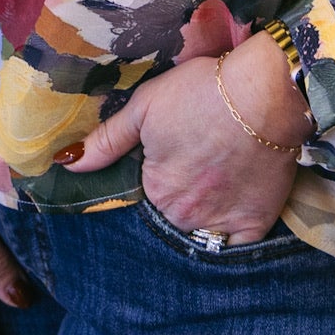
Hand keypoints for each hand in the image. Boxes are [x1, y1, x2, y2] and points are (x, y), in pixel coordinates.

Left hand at [62, 33, 313, 244]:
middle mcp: (183, 216)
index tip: (174, 157)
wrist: (267, 92)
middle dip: (181, 197)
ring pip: (203, 229)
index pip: (147, 197)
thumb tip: (66, 163)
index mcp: (154, 190)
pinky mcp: (256, 223)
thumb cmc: (202, 92)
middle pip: (174, 216)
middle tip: (199, 163)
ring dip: (205, 212)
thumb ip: (107, 140)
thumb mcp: (145, 106)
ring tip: (218, 178)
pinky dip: (233, 229)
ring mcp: (221, 223)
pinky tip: (237, 200)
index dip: (158, 177)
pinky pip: (237, 242)